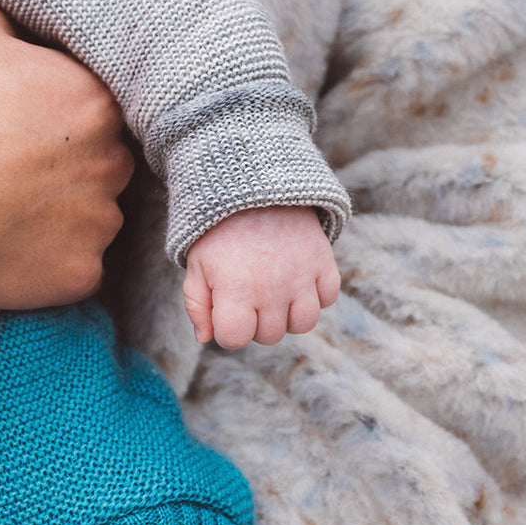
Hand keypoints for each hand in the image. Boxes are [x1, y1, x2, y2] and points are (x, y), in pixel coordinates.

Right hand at [0, 2, 133, 310]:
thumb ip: (14, 23)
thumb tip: (21, 25)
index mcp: (97, 100)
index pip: (99, 107)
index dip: (62, 118)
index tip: (27, 127)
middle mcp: (113, 162)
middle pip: (104, 164)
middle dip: (70, 167)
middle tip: (16, 170)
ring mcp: (98, 224)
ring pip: (93, 219)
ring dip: (64, 216)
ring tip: (7, 212)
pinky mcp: (79, 275)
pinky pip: (75, 269)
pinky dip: (48, 262)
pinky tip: (8, 247)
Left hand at [182, 206, 339, 347]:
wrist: (252, 185)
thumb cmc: (218, 231)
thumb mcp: (197, 264)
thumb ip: (197, 305)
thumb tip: (205, 337)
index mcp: (235, 289)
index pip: (235, 339)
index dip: (228, 330)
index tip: (225, 310)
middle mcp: (271, 288)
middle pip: (269, 336)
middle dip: (255, 323)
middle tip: (248, 294)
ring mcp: (301, 275)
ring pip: (303, 324)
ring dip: (287, 315)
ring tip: (273, 292)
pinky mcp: (323, 260)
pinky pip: (328, 298)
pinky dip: (315, 295)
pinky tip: (296, 279)